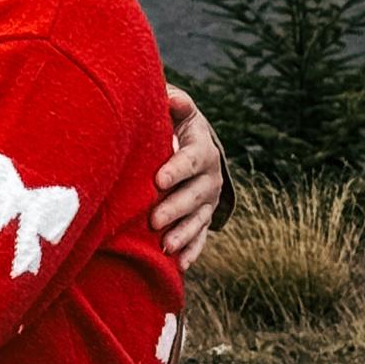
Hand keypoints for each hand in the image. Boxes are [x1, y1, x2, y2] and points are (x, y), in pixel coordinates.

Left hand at [154, 86, 225, 269]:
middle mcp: (210, 177)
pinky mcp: (203, 216)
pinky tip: (180, 264)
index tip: (158, 180)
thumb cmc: (173, 123)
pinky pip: (200, 235)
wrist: (192, 141)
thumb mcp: (177, 111)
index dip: (176, 169)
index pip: (190, 160)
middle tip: (153, 219)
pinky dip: (192, 250)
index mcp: (201, 149)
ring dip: (183, 233)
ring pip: (199, 219)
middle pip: (195, 195)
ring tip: (165, 246)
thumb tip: (173, 99)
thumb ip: (175, 104)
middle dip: (175, 208)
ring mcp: (208, 199)